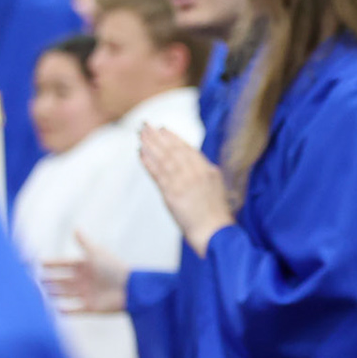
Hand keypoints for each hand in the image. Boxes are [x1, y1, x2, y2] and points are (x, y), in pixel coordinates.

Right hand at [41, 228, 128, 313]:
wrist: (130, 289)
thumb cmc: (114, 268)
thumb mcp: (97, 253)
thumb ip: (85, 243)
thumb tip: (75, 228)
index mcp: (87, 266)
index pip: (66, 264)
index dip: (54, 264)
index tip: (40, 263)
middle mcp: (85, 280)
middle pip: (64, 280)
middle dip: (52, 279)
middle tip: (38, 279)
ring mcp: (88, 294)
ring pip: (67, 294)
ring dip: (56, 293)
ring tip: (45, 292)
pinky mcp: (91, 308)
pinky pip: (75, 310)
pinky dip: (67, 310)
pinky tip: (57, 308)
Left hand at [139, 125, 234, 255]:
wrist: (215, 232)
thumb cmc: (216, 215)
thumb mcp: (215, 188)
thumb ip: (203, 175)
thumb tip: (193, 165)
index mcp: (208, 170)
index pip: (188, 149)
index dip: (174, 138)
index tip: (163, 129)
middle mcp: (196, 173)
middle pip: (173, 150)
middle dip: (158, 137)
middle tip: (146, 125)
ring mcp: (184, 183)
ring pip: (164, 159)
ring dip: (151, 145)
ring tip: (140, 134)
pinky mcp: (173, 194)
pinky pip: (158, 174)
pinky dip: (148, 162)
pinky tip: (140, 153)